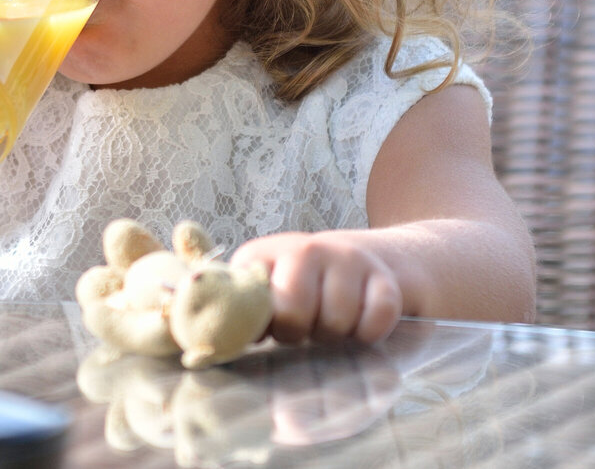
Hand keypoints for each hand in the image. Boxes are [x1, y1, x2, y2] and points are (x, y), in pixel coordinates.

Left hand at [230, 231, 402, 345]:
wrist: (360, 260)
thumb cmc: (299, 290)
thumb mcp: (263, 294)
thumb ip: (240, 315)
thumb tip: (213, 344)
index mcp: (261, 256)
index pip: (248, 301)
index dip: (259, 328)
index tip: (268, 331)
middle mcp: (303, 249)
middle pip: (293, 313)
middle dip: (298, 332)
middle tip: (303, 326)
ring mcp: (345, 259)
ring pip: (336, 321)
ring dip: (334, 333)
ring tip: (329, 322)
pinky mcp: (382, 276)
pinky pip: (377, 319)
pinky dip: (369, 332)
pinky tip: (360, 323)